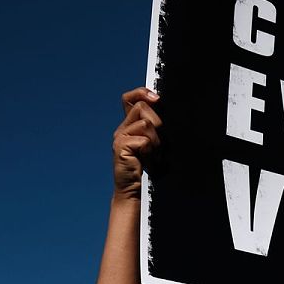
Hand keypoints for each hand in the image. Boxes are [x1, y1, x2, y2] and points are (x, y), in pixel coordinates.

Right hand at [113, 87, 162, 201]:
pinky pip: (144, 140)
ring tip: (153, 155)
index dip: (142, 93)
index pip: (130, 98)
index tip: (157, 99)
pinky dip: (151, 150)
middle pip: (143, 108)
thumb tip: (163, 108)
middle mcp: (122, 128)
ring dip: (156, 141)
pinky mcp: (121, 148)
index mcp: (129, 124)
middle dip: (157, 123)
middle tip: (157, 144)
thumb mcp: (153, 143)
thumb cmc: (146, 168)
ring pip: (146, 124)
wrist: (134, 189)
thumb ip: (155, 127)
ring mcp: (119, 137)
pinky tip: (148, 160)